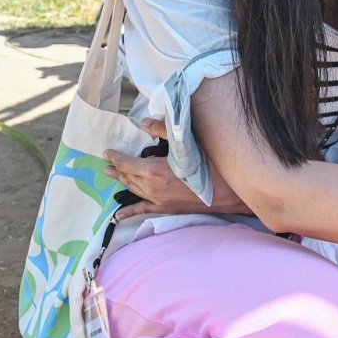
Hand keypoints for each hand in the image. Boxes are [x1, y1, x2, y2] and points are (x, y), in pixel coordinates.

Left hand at [104, 118, 250, 219]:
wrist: (230, 193)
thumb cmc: (213, 166)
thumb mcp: (189, 144)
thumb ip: (164, 131)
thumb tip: (144, 122)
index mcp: (154, 171)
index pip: (127, 163)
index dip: (115, 157)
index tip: (107, 152)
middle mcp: (152, 188)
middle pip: (128, 177)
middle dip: (117, 169)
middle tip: (107, 163)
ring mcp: (159, 201)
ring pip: (133, 190)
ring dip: (122, 182)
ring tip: (113, 175)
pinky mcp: (167, 209)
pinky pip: (143, 211)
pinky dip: (130, 212)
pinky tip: (119, 215)